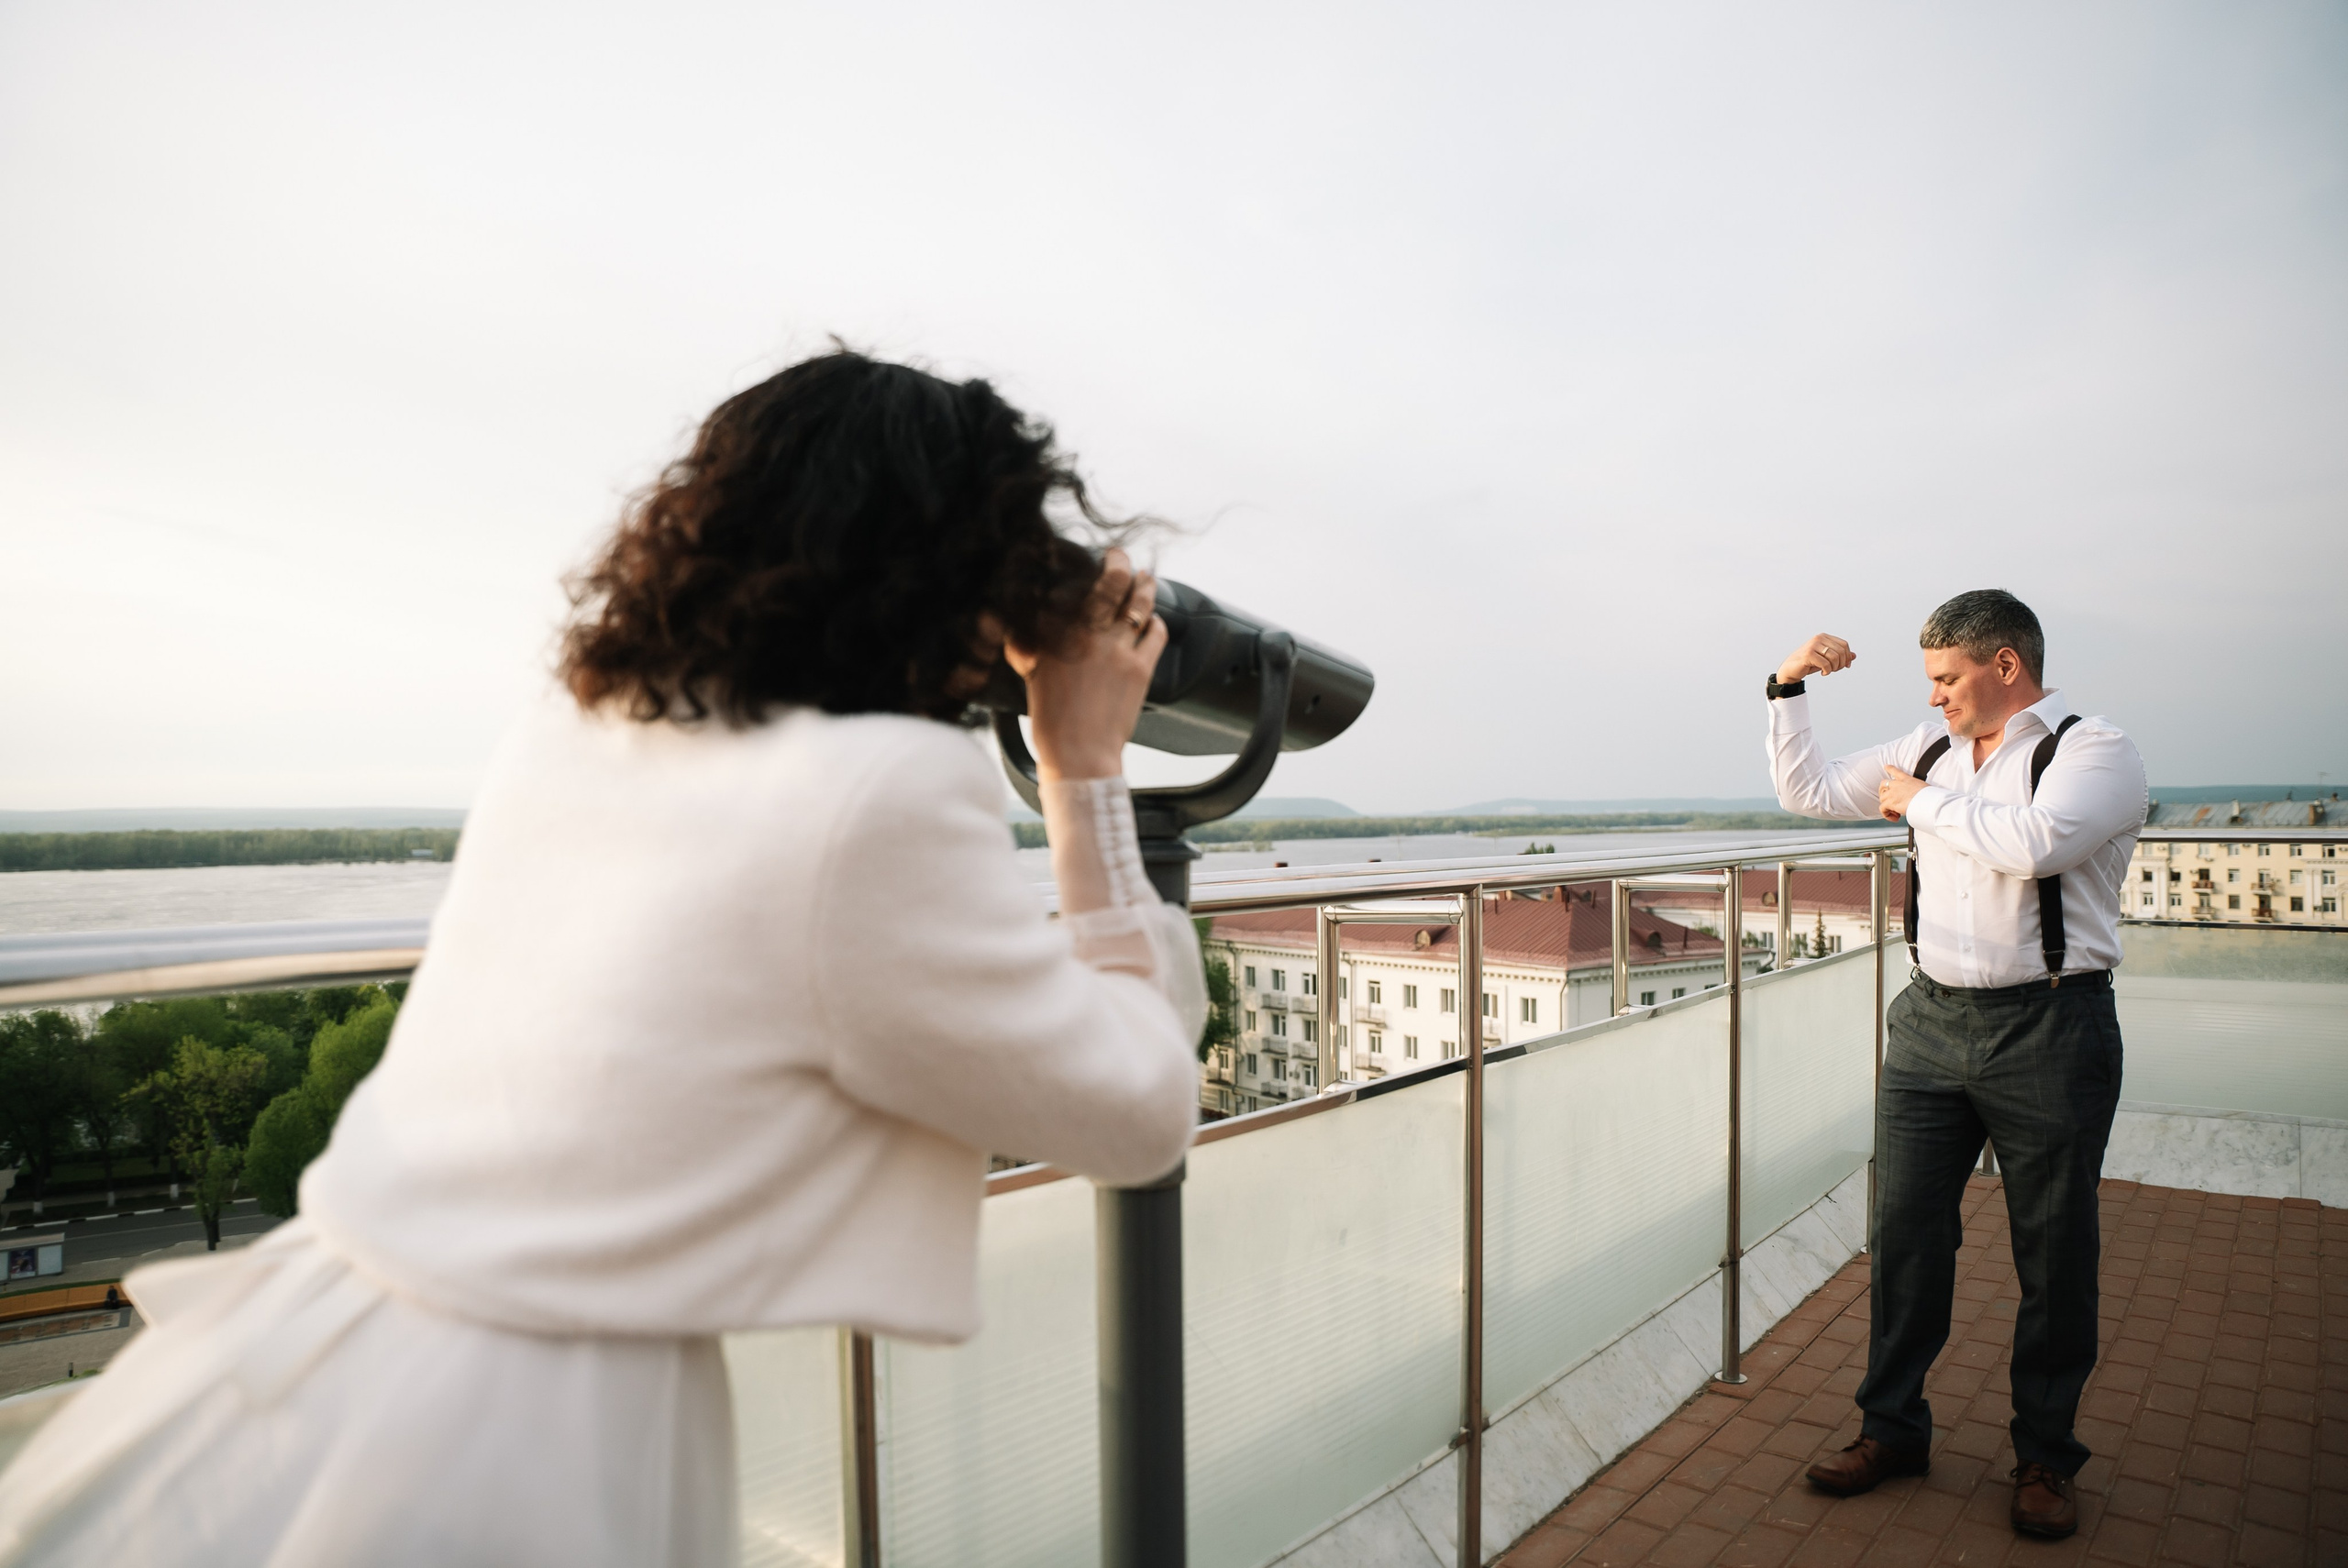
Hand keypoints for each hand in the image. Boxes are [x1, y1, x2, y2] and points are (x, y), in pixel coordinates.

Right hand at [1005, 548, 1166, 781]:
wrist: (1078, 754)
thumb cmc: (1051, 721)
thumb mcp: (1031, 676)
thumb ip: (1029, 647)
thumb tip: (1020, 632)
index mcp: (1058, 634)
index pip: (1074, 586)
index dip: (1084, 568)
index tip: (1087, 562)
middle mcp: (1088, 635)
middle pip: (1111, 582)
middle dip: (1118, 562)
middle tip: (1119, 556)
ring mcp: (1117, 650)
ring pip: (1138, 603)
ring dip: (1144, 586)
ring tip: (1146, 578)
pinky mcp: (1140, 668)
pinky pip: (1155, 634)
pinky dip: (1156, 623)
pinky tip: (1154, 622)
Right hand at [1778, 634, 1854, 685]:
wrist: (1790, 670)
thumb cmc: (1808, 664)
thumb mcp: (1826, 659)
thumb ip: (1839, 656)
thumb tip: (1854, 656)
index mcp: (1823, 637)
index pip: (1844, 645)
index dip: (1847, 656)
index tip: (1845, 666)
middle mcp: (1818, 638)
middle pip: (1841, 651)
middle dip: (1841, 664)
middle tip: (1834, 670)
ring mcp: (1813, 645)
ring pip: (1835, 657)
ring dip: (1834, 668)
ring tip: (1828, 671)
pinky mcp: (1808, 654)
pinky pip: (1826, 664)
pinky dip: (1827, 671)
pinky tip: (1823, 673)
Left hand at [1878, 765, 1926, 821]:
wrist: (1927, 801)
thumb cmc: (1929, 796)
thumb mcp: (1924, 787)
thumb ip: (1917, 790)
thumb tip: (1919, 797)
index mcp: (1906, 779)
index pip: (1896, 771)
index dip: (1889, 768)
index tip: (1886, 766)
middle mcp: (1897, 784)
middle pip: (1883, 784)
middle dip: (1883, 792)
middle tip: (1889, 800)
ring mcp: (1892, 793)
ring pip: (1882, 798)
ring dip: (1887, 806)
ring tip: (1897, 813)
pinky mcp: (1890, 802)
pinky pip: (1882, 809)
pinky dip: (1887, 814)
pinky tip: (1895, 818)